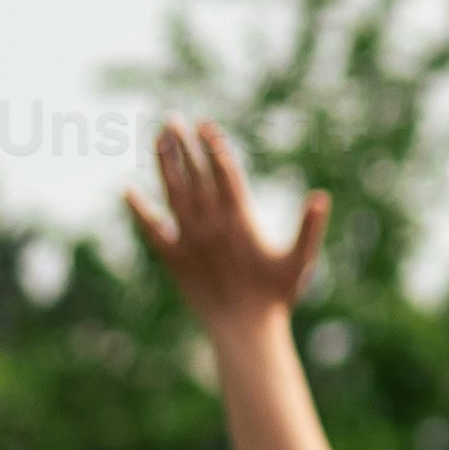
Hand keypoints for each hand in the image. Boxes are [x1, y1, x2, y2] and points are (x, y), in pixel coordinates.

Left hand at [127, 119, 328, 335]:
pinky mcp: (174, 258)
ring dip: (165, 164)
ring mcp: (189, 240)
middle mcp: (211, 224)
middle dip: (184, 146)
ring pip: (173, 193)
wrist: (244, 330)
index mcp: (241, 220)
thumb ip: (309, 228)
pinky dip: (139, 210)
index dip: (214, 146)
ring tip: (159, 138)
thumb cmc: (276, 296)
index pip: (224, 173)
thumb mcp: (300, 261)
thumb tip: (321, 198)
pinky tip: (127, 191)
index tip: (205, 124)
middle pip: (194, 176)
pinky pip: (152, 229)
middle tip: (172, 118)